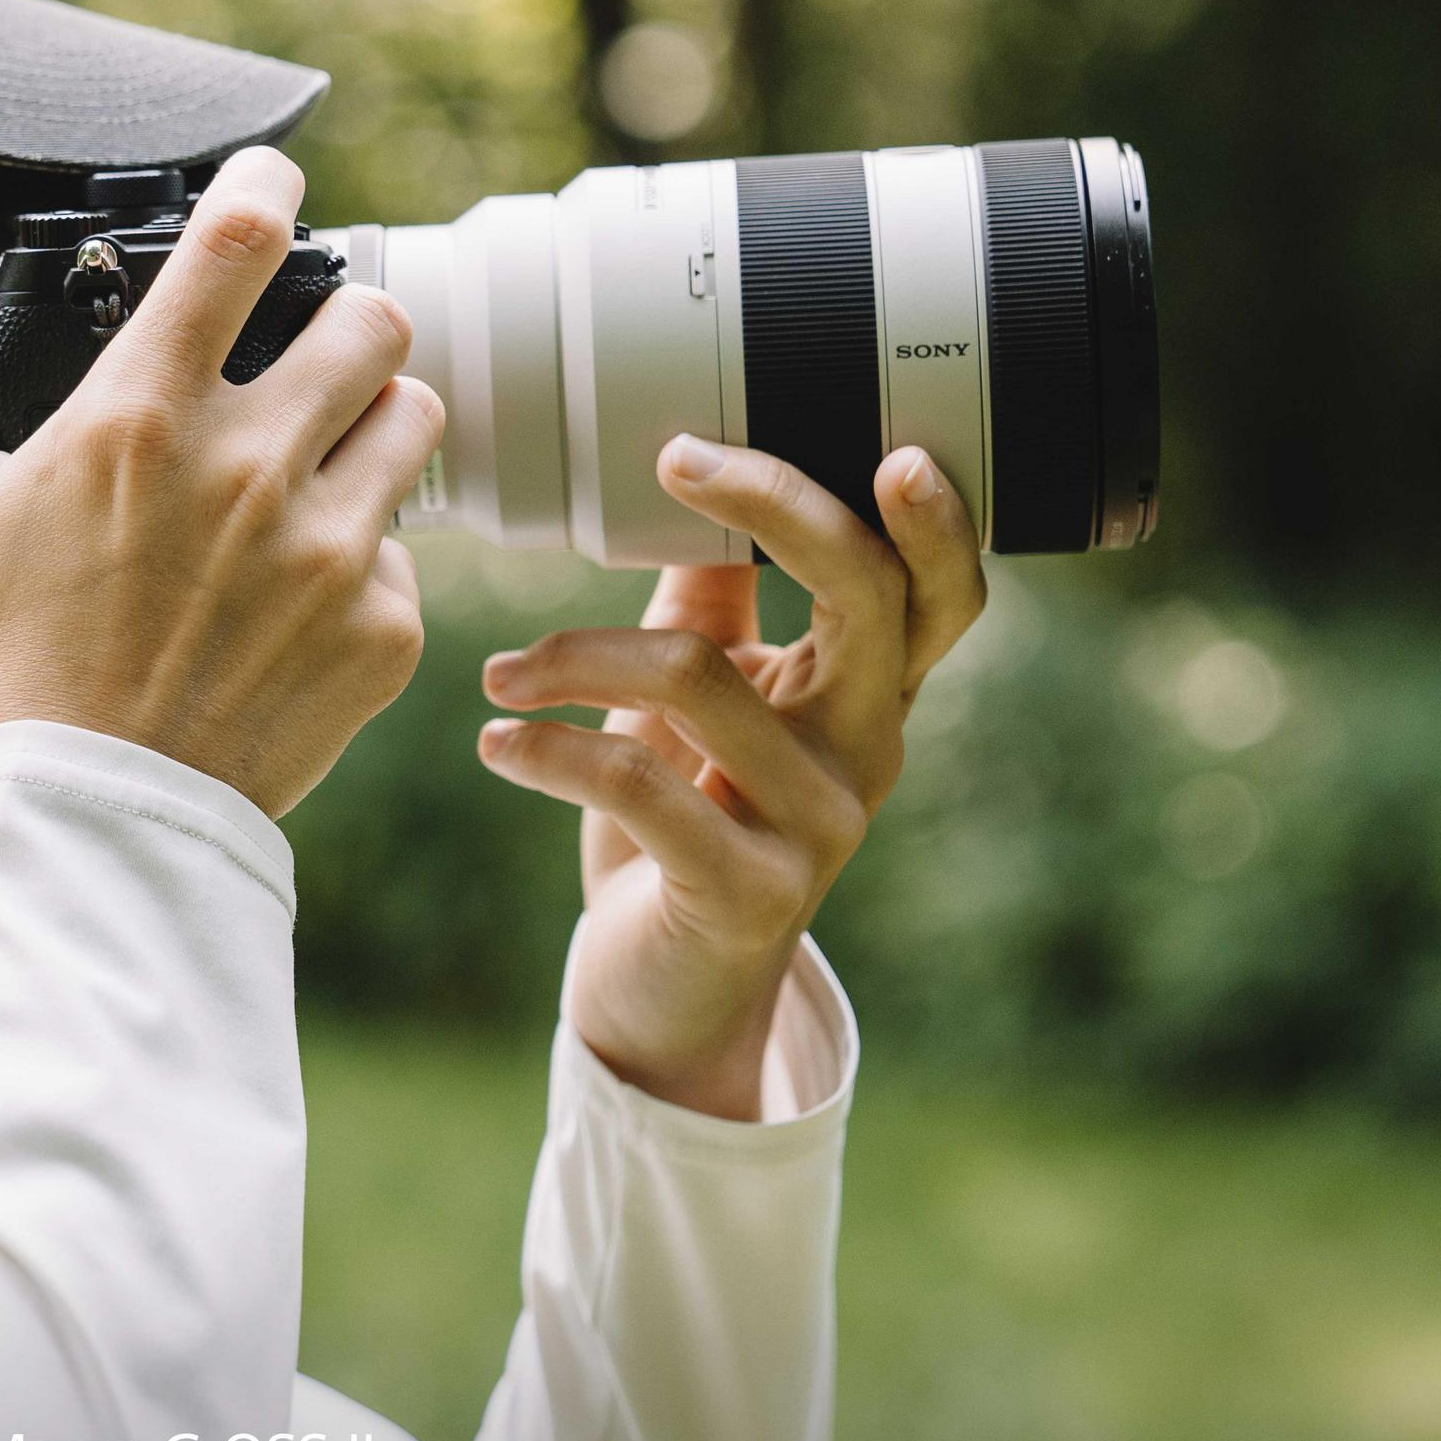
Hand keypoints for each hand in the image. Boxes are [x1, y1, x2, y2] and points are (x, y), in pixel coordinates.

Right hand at [0, 146, 444, 817]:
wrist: (88, 830)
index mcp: (142, 415)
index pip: (244, 239)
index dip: (269, 181)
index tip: (272, 178)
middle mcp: (255, 465)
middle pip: (376, 317)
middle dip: (343, 321)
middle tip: (305, 355)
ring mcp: (332, 550)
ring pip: (417, 418)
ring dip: (372, 423)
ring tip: (316, 465)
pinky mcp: (382, 631)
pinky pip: (404, 552)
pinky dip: (360, 558)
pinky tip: (295, 596)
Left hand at [475, 437, 985, 1117]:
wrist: (660, 996)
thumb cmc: (676, 828)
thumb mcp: (698, 704)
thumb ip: (708, 603)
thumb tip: (690, 476)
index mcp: (865, 695)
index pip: (940, 593)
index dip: (937, 519)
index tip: (880, 445)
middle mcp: (866, 752)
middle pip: (867, 596)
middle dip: (776, 506)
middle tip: (677, 460)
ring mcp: (819, 827)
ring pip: (696, 671)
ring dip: (571, 656)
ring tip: (502, 676)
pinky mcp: (749, 891)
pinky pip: (637, 780)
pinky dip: (547, 746)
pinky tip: (499, 744)